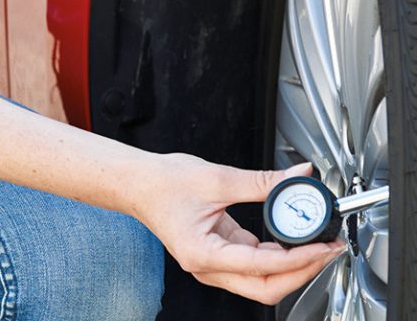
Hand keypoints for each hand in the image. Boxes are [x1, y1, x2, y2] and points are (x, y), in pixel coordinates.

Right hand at [134, 155, 344, 304]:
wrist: (137, 183)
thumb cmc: (162, 184)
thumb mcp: (216, 179)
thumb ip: (262, 181)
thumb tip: (298, 177)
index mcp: (203, 255)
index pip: (264, 265)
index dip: (300, 258)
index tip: (324, 245)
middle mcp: (207, 268)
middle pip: (266, 287)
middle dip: (302, 272)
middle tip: (328, 251)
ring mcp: (212, 265)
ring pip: (261, 281)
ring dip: (292, 267)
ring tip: (315, 244)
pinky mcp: (217, 255)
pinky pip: (254, 265)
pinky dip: (277, 256)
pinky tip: (291, 238)